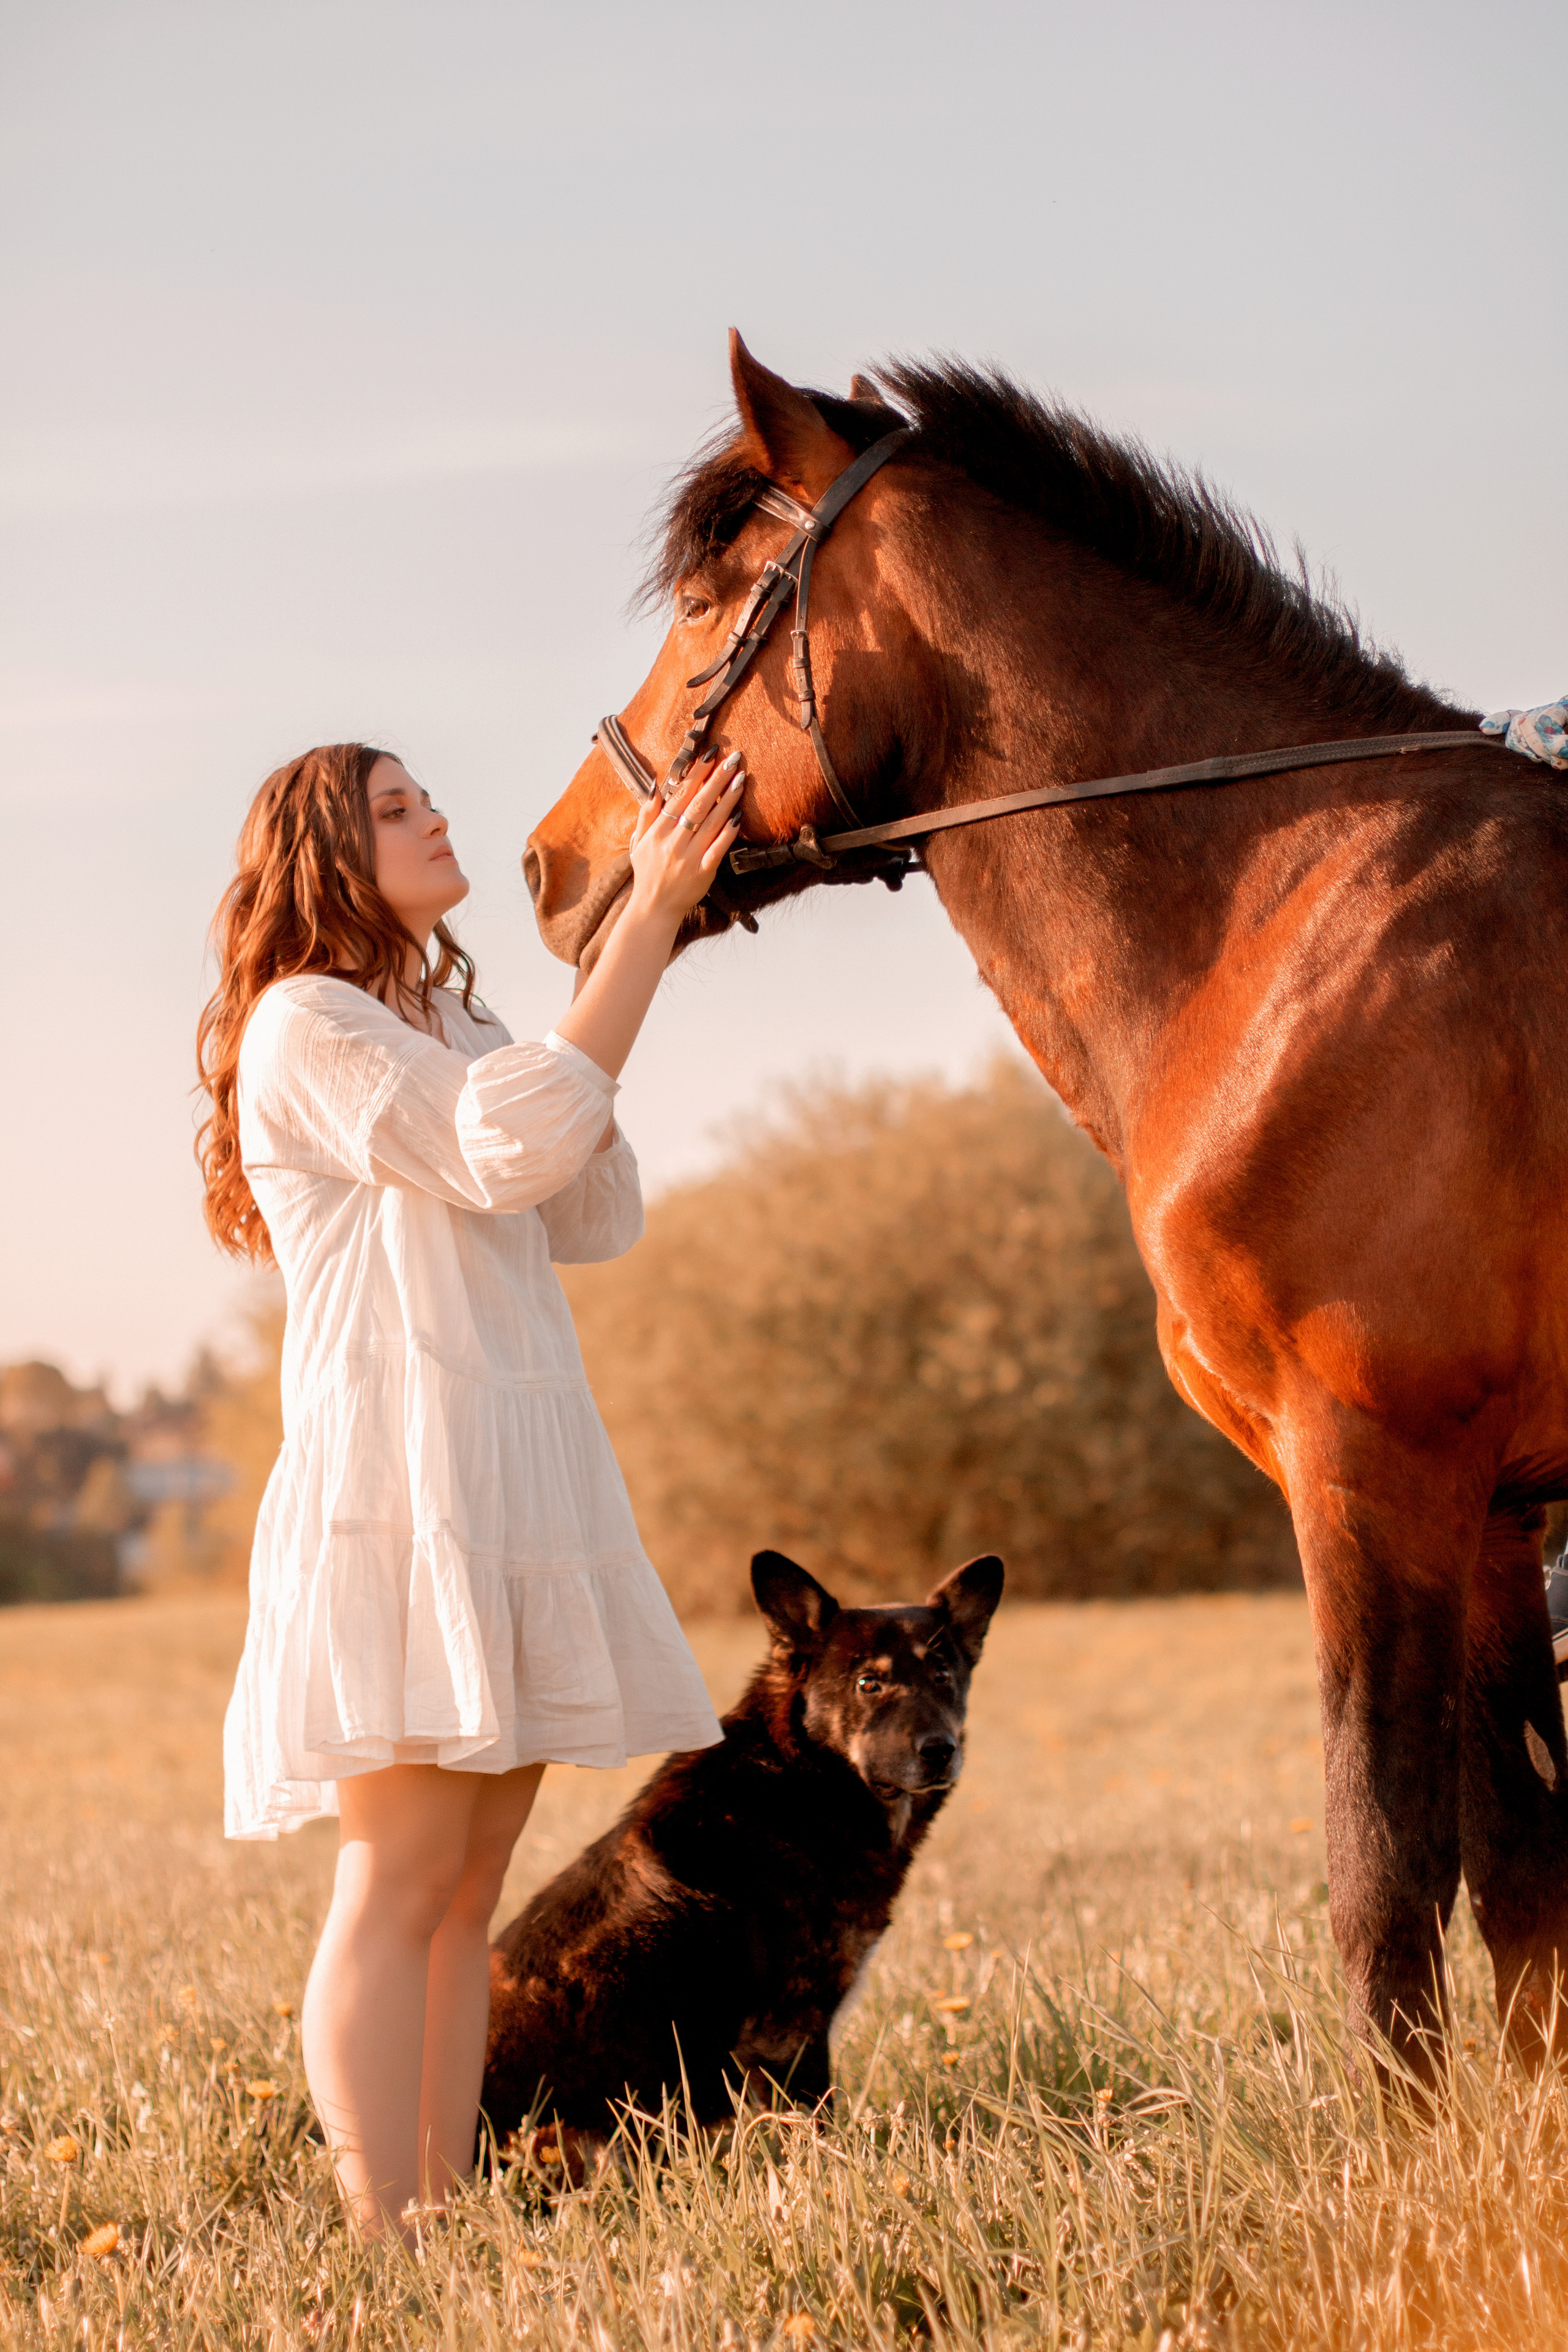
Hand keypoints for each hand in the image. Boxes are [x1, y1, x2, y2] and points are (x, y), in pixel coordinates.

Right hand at [625, 751, 745, 927]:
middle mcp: (673, 841)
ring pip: (711, 822)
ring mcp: (688, 857)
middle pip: (698, 804)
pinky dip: (728, 832)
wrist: (654, 908)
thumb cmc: (647, 872)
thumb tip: (656, 786)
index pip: (680, 795)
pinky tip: (739, 815)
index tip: (711, 755)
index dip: (696, 773)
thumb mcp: (639, 842)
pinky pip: (718, 848)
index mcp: (657, 830)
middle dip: (716, 779)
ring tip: (741, 778)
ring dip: (727, 799)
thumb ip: (647, 814)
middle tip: (733, 759)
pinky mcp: (703, 872)